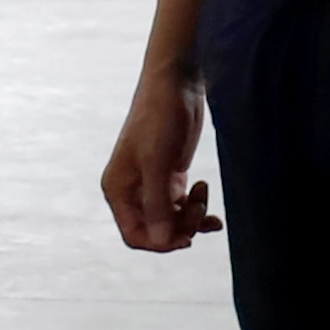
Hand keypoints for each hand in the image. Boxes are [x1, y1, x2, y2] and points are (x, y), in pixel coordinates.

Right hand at [102, 61, 218, 251]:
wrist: (175, 85)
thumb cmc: (160, 118)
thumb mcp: (158, 162)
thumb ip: (158, 202)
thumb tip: (161, 240)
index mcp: (118, 189)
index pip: (135, 235)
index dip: (160, 243)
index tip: (186, 237)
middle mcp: (132, 190)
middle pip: (156, 231)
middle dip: (181, 226)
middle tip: (199, 208)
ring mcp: (152, 184)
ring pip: (171, 220)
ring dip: (191, 217)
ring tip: (204, 194)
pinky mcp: (170, 176)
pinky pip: (182, 206)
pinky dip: (198, 210)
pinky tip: (210, 204)